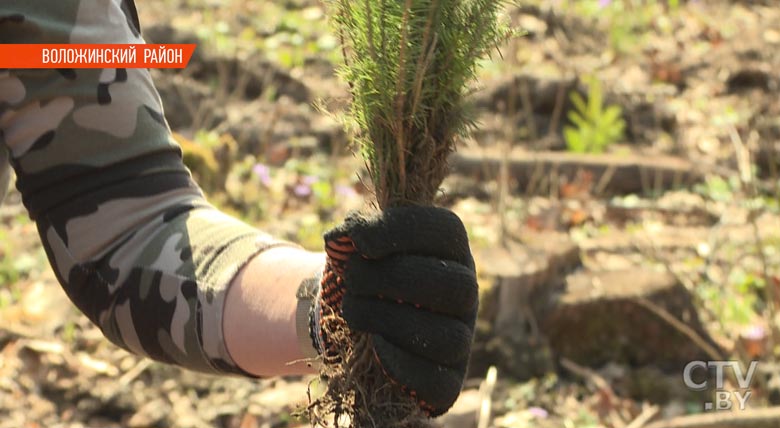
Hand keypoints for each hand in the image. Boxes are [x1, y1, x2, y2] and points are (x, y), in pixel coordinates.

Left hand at [316, 206, 478, 415]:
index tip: (359, 241)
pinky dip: (401, 364)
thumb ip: (354, 232)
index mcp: (449, 250)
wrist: (350, 324)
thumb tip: (344, 238)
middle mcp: (464, 293)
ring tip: (352, 310)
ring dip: (388, 319)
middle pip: (455, 285)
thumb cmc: (362, 275)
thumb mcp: (357, 245)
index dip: (403, 231)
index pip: (448, 231)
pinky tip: (374, 345)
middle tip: (352, 277)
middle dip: (392, 278)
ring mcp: (460, 340)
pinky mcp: (446, 383)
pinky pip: (438, 382)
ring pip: (448, 337)